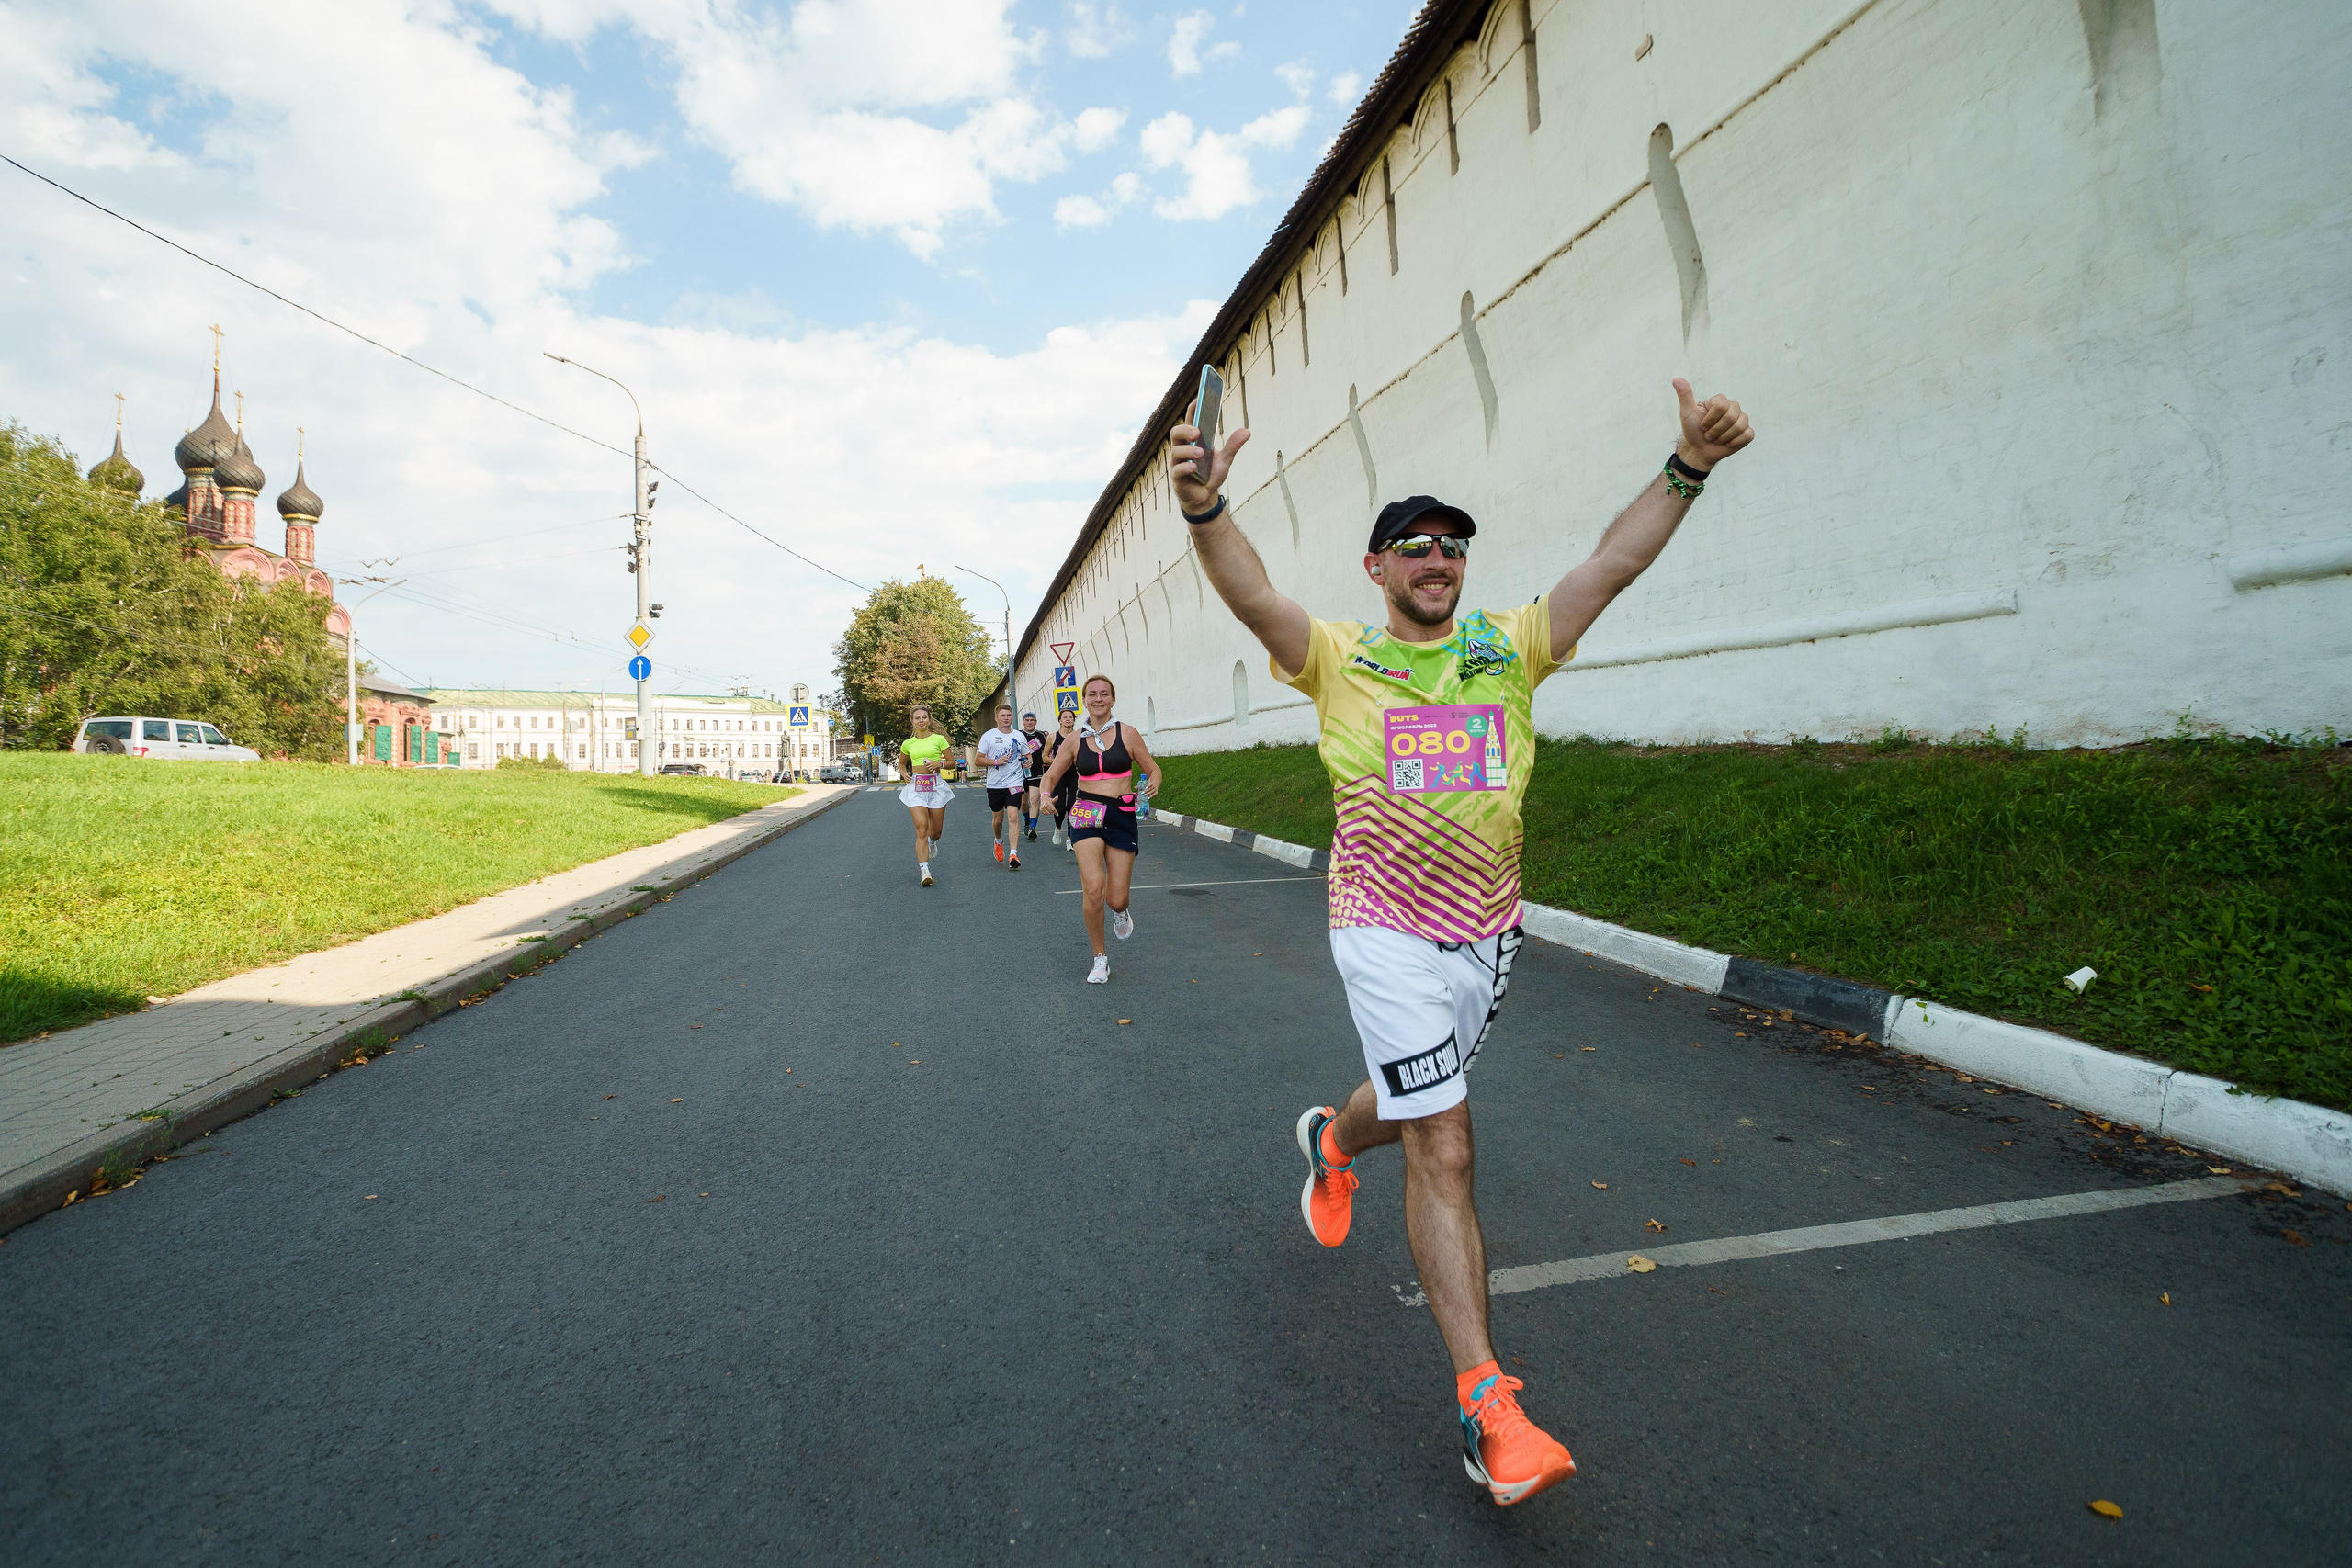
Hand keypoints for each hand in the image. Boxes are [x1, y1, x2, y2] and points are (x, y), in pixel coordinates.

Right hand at [1170, 398, 1250, 514]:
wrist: (1205, 497)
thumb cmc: (1210, 475)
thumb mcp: (1225, 460)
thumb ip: (1233, 445)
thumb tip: (1247, 431)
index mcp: (1192, 441)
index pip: (1189, 421)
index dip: (1191, 410)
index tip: (1198, 399)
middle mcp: (1182, 449)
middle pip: (1176, 433)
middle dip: (1186, 430)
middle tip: (1197, 432)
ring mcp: (1177, 463)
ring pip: (1176, 451)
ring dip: (1188, 451)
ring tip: (1201, 454)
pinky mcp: (1177, 478)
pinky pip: (1177, 470)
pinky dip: (1185, 467)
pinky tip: (1194, 468)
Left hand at [1672, 379, 1753, 470]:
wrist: (1699, 449)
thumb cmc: (1693, 430)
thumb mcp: (1687, 413)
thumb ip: (1684, 395)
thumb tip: (1676, 379)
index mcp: (1720, 400)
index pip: (1721, 406)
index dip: (1709, 420)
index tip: (1702, 426)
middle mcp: (1733, 407)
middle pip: (1730, 417)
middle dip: (1715, 430)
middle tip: (1708, 435)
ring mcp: (1742, 419)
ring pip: (1739, 427)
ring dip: (1723, 438)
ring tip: (1716, 439)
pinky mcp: (1747, 432)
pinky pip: (1748, 435)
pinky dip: (1734, 442)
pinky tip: (1727, 443)